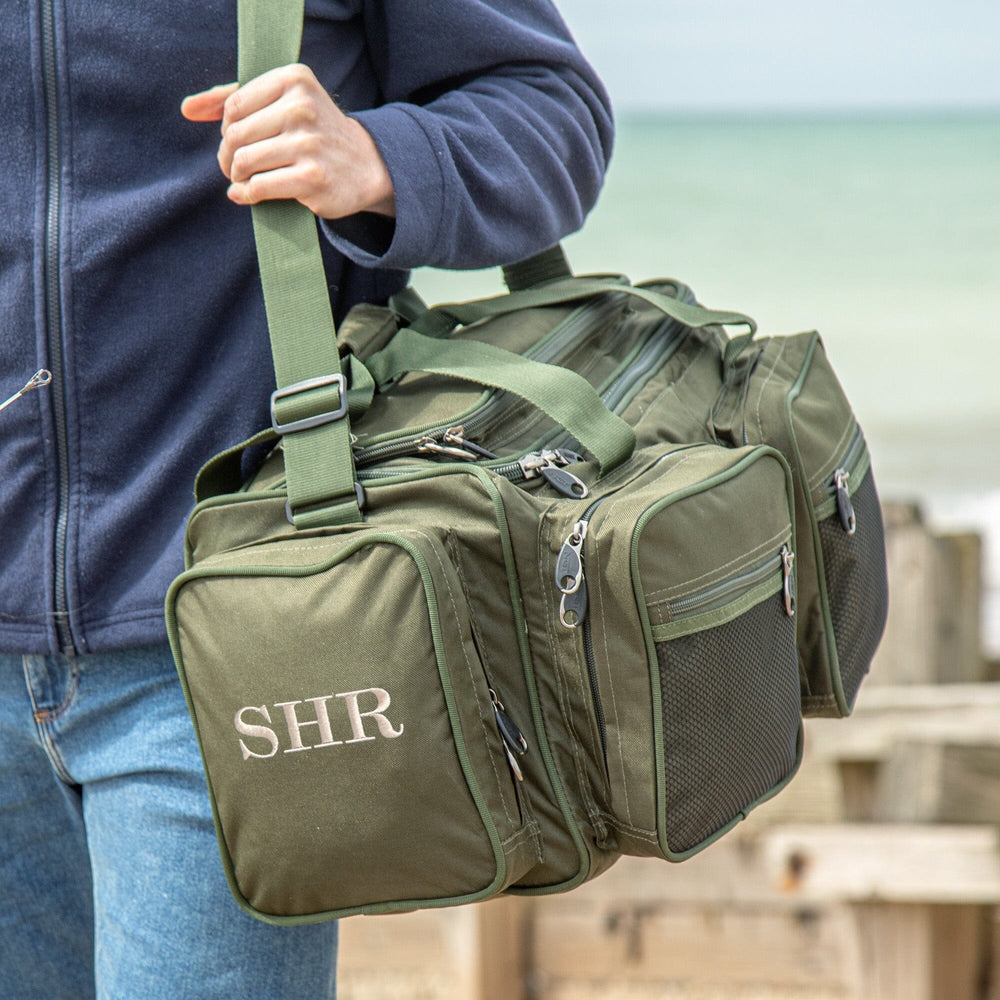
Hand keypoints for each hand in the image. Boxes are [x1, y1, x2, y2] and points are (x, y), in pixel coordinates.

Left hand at [181, 64, 394, 218]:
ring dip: (235, 176)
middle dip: (227, 155)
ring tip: (241, 180)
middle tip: (234, 166)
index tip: (238, 141)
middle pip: (235, 134)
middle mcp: (302, 107)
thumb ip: (234, 98)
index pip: (234, 105)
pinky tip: (247, 194)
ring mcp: (309, 144)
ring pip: (244, 161)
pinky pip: (258, 187)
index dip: (226, 128)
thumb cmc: (315, 132)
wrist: (366, 166)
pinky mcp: (312, 178)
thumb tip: (187, 109)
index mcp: (294, 79)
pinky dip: (245, 194)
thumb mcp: (282, 102)